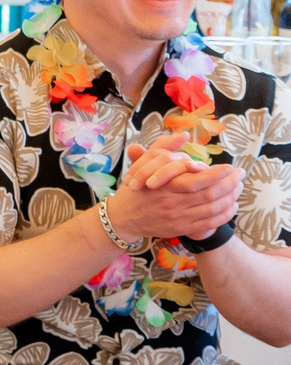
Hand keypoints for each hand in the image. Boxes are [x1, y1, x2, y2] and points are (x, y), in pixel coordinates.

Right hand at [109, 146, 243, 245]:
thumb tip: (184, 135)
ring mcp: (178, 218)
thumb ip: (163, 147)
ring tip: (239, 188)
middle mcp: (172, 203)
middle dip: (230, 184)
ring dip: (230, 199)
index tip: (230, 167)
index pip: (198, 181)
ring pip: (212, 209)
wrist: (123, 217)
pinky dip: (224, 215)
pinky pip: (209, 223)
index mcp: (164, 186)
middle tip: (240, 175)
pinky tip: (232, 206)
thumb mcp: (143, 164)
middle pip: (210, 195)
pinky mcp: (182, 229)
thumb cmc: (136, 188)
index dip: (218, 175)